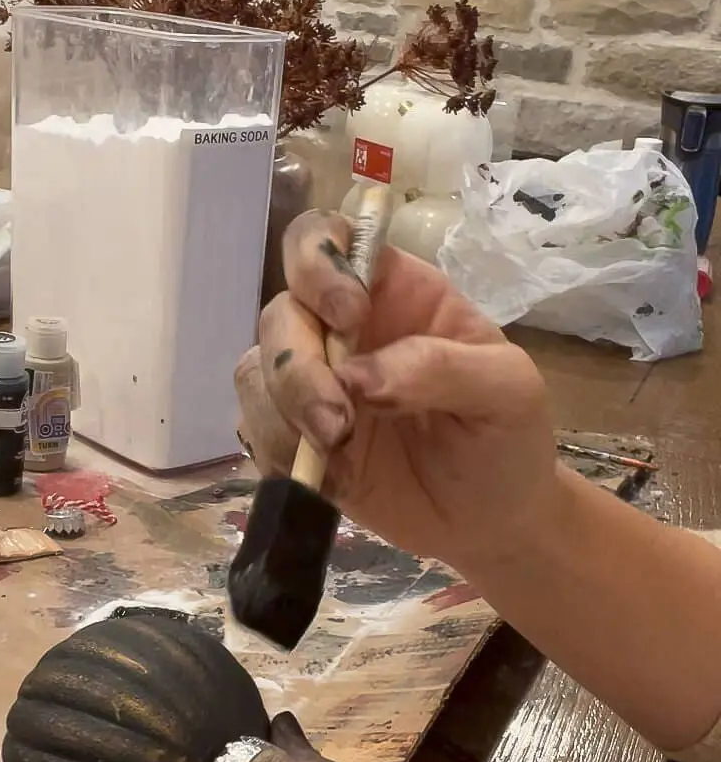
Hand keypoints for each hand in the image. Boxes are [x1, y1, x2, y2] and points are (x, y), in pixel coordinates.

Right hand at [235, 211, 559, 572]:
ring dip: (283, 414)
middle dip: (296, 366)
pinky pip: (255, 430)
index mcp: (394, 293)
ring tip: (337, 456)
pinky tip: (331, 479)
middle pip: (281, 312)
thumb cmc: (507, 439)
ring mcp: (313, 385)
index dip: (319, 262)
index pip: (328, 239)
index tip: (347, 315)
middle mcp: (342, 330)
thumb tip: (360, 377)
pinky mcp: (294, 439)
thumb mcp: (507, 390)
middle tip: (339, 425)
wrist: (490, 522)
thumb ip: (442, 367)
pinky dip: (280, 454)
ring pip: (257, 372)